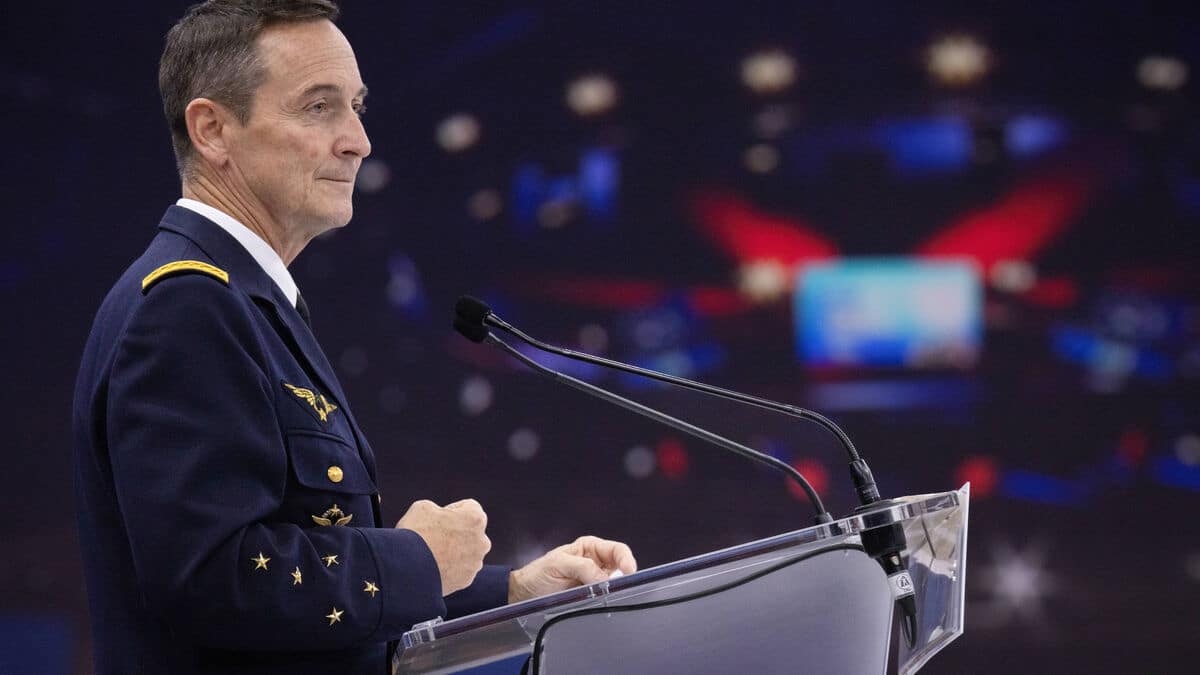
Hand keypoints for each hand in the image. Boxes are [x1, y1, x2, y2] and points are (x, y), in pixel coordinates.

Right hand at [396, 499, 491, 595]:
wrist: (406, 569)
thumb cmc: (415, 534)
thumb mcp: (423, 508)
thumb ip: (440, 509)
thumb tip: (440, 519)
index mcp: (476, 519)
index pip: (469, 507)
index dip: (451, 510)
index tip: (437, 517)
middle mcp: (482, 542)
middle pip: (470, 532)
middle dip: (456, 532)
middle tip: (434, 536)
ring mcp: (475, 564)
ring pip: (466, 553)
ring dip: (453, 551)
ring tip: (431, 554)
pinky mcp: (466, 581)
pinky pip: (459, 570)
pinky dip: (449, 568)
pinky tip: (433, 567)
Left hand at [508, 535, 636, 602]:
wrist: (524, 594)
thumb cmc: (537, 574)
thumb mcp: (558, 565)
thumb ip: (581, 567)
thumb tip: (604, 578)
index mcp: (590, 548)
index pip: (617, 550)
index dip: (626, 560)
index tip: (629, 572)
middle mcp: (596, 563)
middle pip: (620, 568)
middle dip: (622, 578)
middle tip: (617, 588)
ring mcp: (594, 581)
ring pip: (615, 585)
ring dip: (613, 591)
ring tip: (604, 596)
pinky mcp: (591, 597)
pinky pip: (605, 599)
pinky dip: (605, 601)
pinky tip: (599, 604)